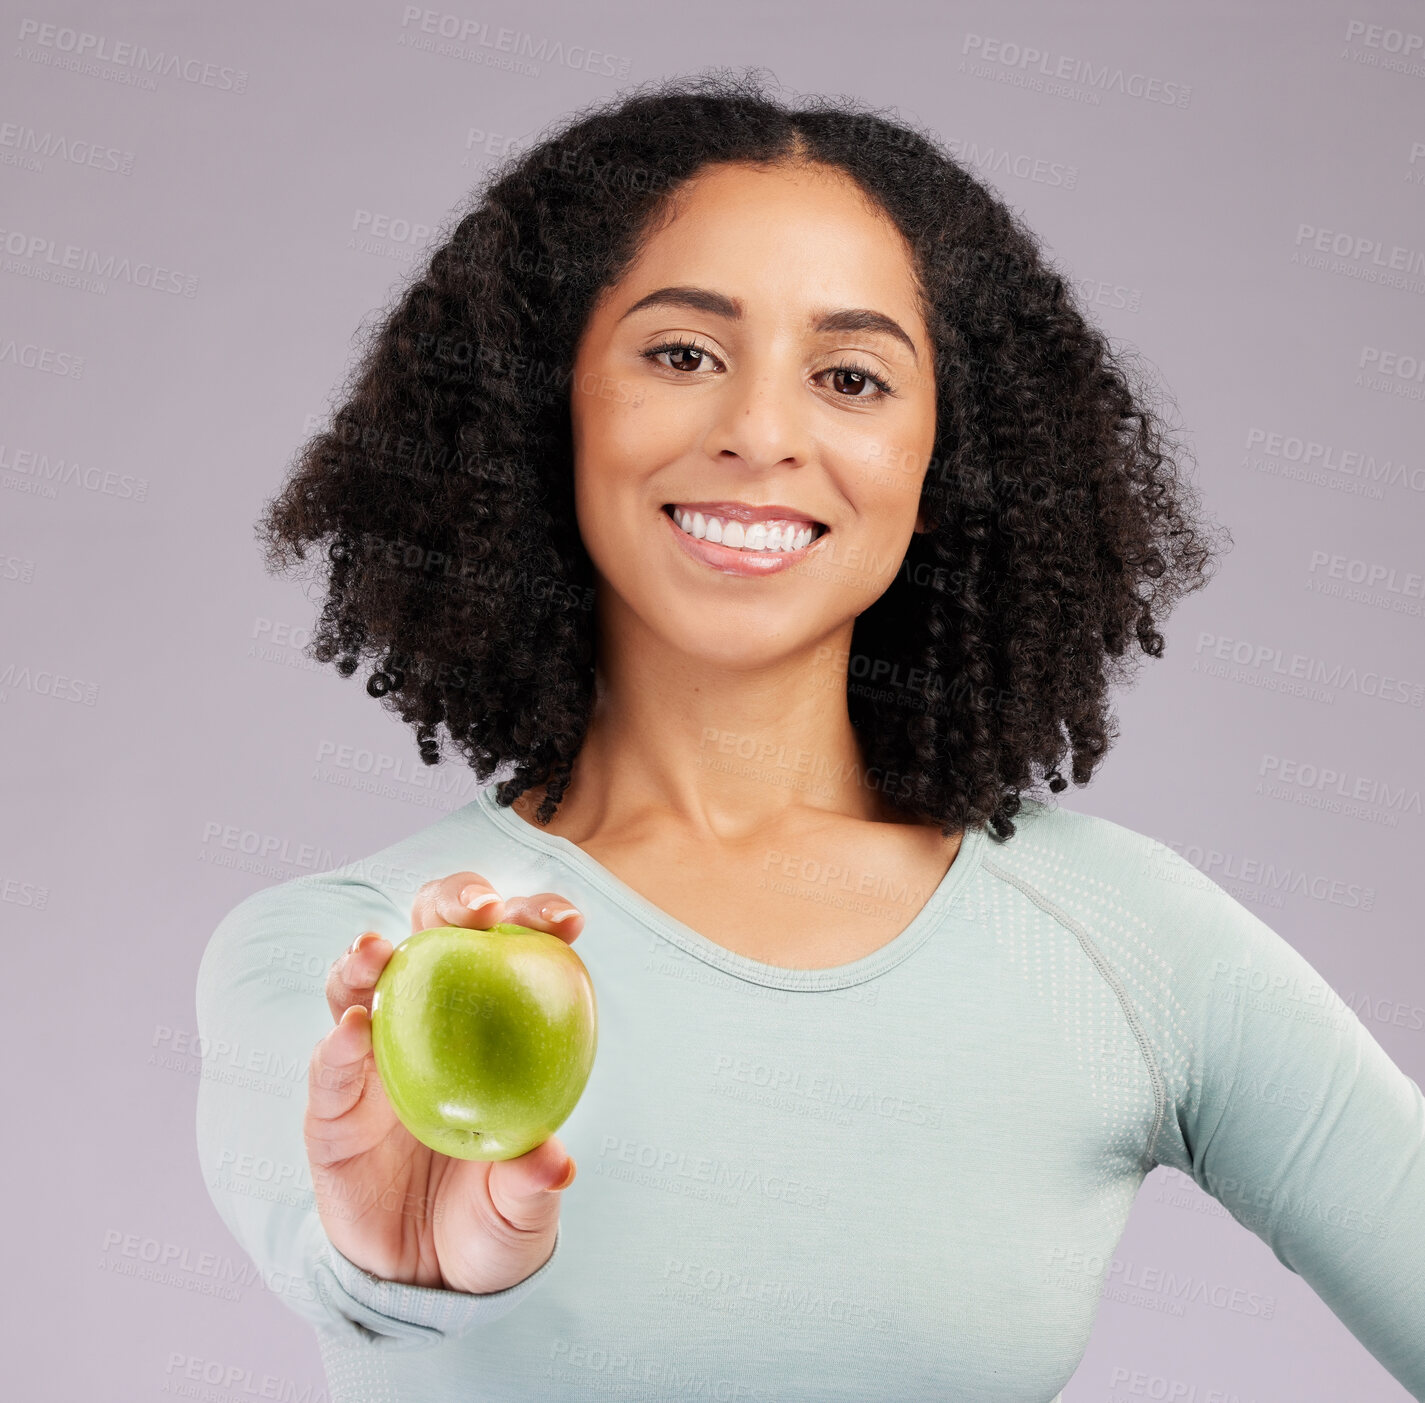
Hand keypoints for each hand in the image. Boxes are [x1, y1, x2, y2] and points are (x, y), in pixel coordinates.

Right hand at [303, 872, 584, 1292]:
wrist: (429, 1282)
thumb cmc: (494, 1219)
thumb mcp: (523, 1206)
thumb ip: (533, 1180)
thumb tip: (554, 1161)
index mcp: (495, 1023)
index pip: (515, 949)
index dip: (537, 919)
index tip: (568, 921)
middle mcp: (431, 1020)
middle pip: (433, 933)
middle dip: (453, 901)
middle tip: (478, 909)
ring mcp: (375, 1057)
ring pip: (364, 980)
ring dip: (369, 956)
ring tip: (379, 948)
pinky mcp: (332, 1105)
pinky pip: (330, 1065)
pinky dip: (338, 1044)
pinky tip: (352, 1031)